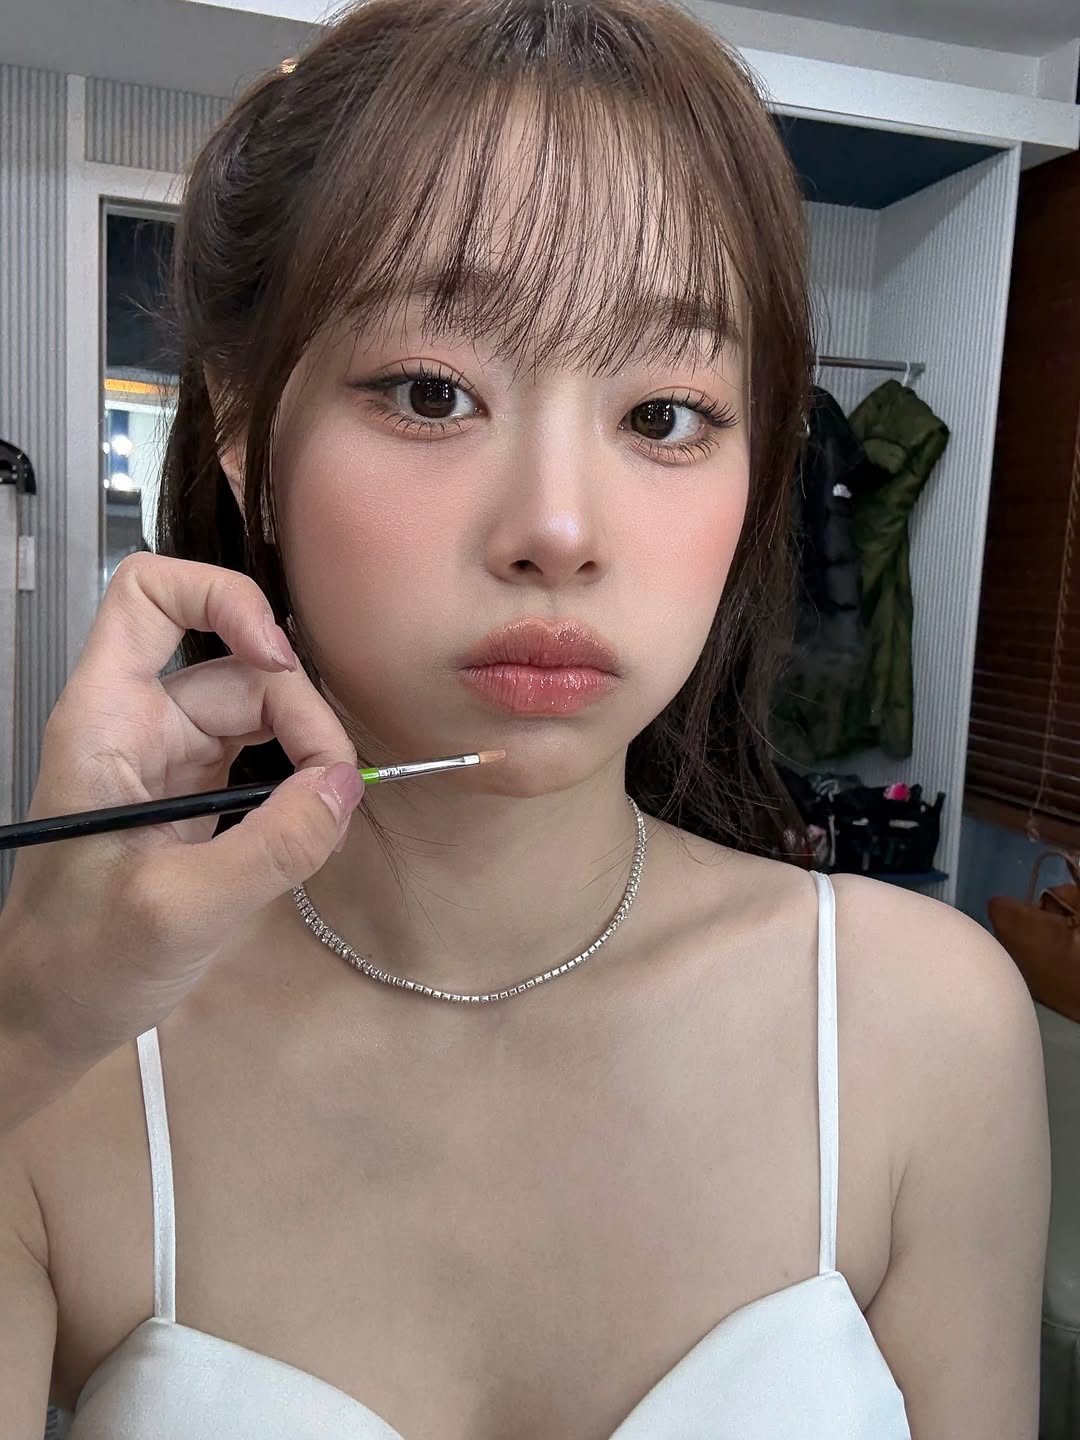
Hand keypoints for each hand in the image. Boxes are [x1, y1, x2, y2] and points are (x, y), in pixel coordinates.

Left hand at [0, 553, 363, 1077]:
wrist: (49, 1017)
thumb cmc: (83, 962)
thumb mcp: (179, 911)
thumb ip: (270, 847)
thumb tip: (345, 789)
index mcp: (106, 719)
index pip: (150, 595)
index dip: (220, 600)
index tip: (278, 661)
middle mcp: (138, 723)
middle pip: (237, 667)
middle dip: (298, 714)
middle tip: (334, 791)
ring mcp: (168, 759)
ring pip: (258, 713)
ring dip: (305, 750)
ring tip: (327, 814)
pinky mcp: (195, 798)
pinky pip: (260, 761)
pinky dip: (297, 784)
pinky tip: (311, 825)